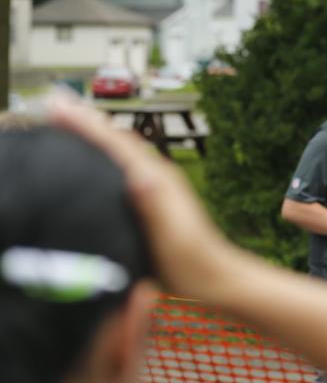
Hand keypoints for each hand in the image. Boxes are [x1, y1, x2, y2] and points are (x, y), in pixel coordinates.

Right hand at [48, 95, 241, 300]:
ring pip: (122, 152)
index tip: (58, 107)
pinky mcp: (153, 201)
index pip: (118, 144)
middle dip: (88, 123)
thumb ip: (156, 204)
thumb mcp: (172, 235)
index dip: (87, 125)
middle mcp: (158, 176)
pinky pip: (124, 168)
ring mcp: (156, 187)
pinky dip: (105, 157)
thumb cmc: (190, 261)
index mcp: (157, 179)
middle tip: (55, 107)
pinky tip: (94, 163)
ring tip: (69, 124)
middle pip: (119, 141)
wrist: (212, 278)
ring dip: (96, 136)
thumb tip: (139, 175)